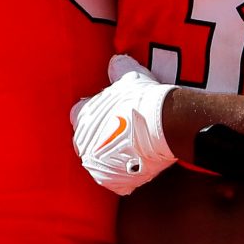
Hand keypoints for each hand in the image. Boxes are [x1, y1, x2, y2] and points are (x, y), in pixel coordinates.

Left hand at [70, 55, 176, 194]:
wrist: (163, 123)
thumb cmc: (143, 98)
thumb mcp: (129, 76)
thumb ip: (118, 69)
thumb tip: (116, 61)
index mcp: (82, 118)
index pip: (80, 116)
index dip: (97, 114)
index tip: (112, 113)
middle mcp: (83, 144)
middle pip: (90, 141)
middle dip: (104, 137)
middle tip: (126, 132)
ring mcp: (96, 166)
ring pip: (102, 162)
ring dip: (114, 157)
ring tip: (134, 149)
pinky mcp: (112, 181)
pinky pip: (116, 180)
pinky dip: (126, 174)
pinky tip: (140, 163)